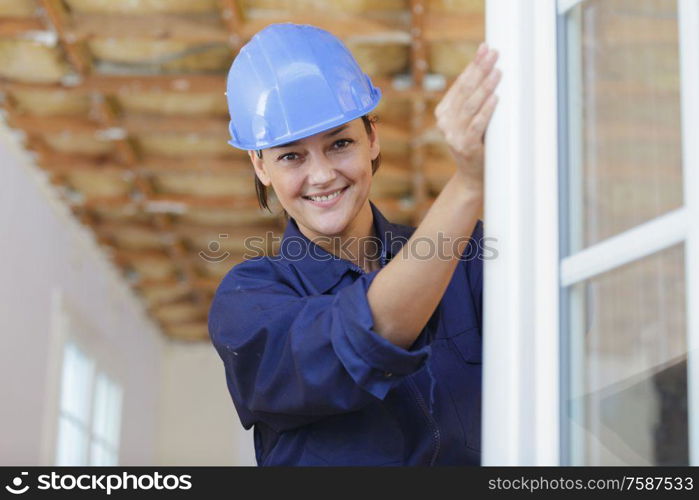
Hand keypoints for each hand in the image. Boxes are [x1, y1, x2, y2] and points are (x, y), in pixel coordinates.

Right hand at [434, 42, 500, 189]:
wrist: (474, 176)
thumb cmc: (478, 142)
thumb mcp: (471, 118)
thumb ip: (474, 99)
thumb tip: (489, 68)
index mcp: (444, 112)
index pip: (460, 84)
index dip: (473, 65)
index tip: (485, 49)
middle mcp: (445, 122)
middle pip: (465, 91)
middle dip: (480, 70)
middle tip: (494, 54)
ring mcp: (453, 135)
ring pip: (470, 105)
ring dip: (485, 87)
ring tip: (497, 72)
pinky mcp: (465, 146)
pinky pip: (476, 125)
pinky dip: (486, 110)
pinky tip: (495, 98)